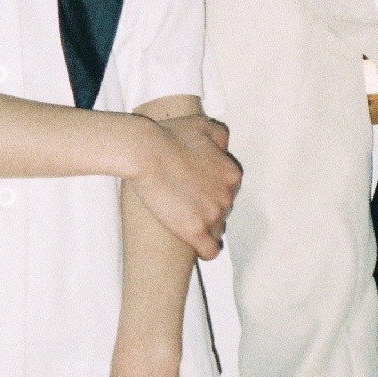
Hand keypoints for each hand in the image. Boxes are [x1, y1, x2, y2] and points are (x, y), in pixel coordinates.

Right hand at [129, 113, 241, 259]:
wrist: (145, 151)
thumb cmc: (168, 136)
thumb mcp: (202, 125)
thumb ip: (220, 136)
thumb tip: (224, 148)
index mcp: (232, 173)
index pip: (229, 190)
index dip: (211, 190)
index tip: (197, 190)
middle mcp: (228, 195)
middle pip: (223, 210)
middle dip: (208, 208)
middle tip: (186, 202)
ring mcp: (213, 214)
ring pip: (216, 230)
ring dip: (204, 227)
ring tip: (185, 220)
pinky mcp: (195, 231)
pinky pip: (210, 251)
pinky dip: (204, 250)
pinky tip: (195, 245)